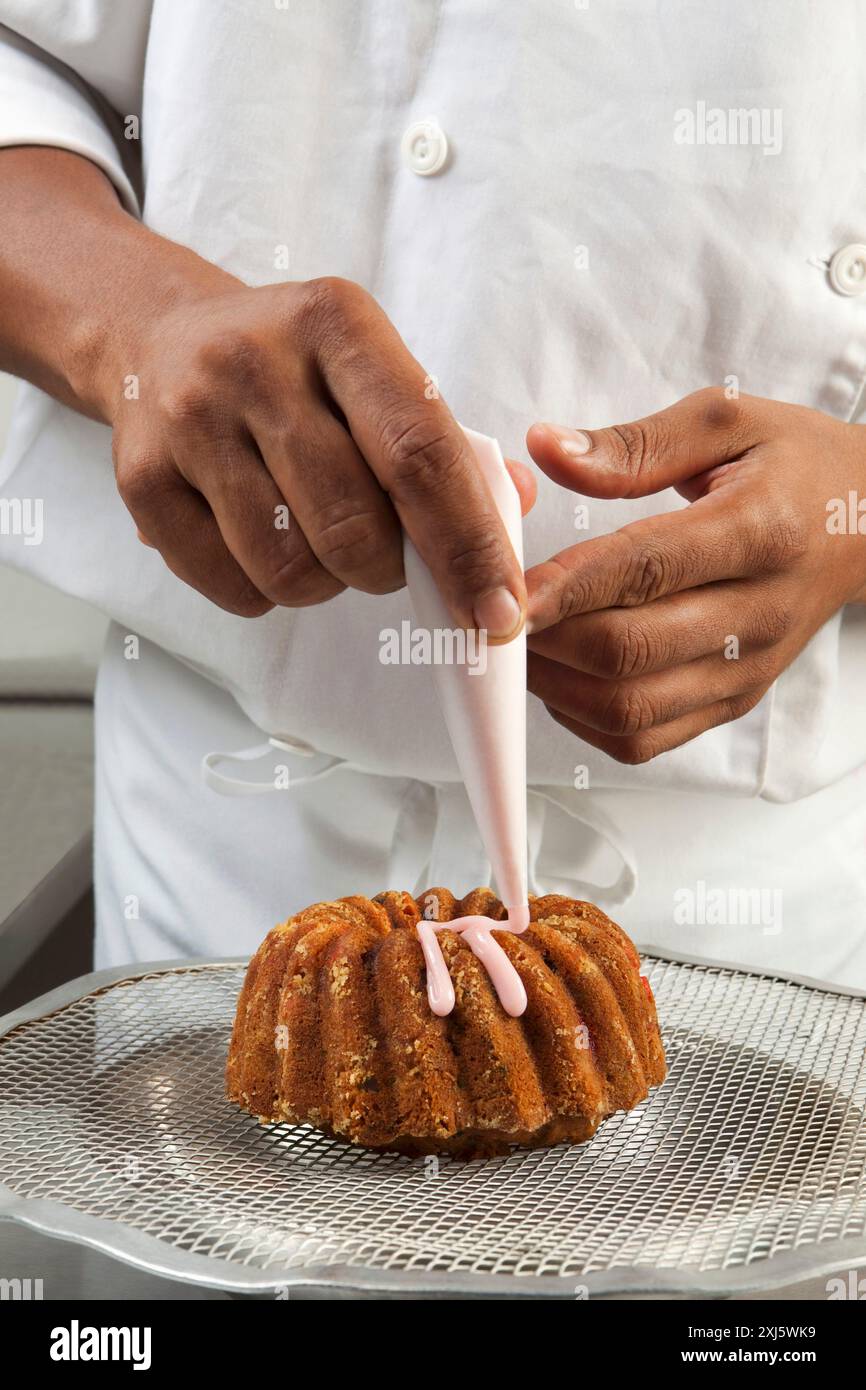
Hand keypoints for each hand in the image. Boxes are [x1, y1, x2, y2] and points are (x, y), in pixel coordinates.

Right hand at [111, 275, 532, 629]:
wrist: (158, 338)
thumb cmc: (296, 370)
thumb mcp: (373, 370)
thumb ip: (448, 443)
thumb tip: (512, 510)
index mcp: (337, 323)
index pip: (420, 454)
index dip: (468, 547)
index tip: (496, 612)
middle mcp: (255, 362)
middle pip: (354, 527)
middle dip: (390, 571)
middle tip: (386, 555)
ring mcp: (189, 420)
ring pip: (290, 569)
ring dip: (326, 585)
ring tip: (318, 541)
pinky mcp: (140, 478)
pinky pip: (232, 587)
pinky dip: (265, 594)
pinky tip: (263, 544)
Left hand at [524, 388, 865, 763]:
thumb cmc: (793, 466)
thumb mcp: (725, 422)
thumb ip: (633, 443)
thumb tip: (547, 450)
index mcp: (759, 531)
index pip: (647, 569)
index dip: (567, 586)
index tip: (506, 588)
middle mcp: (758, 612)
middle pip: (630, 652)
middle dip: (547, 640)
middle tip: (498, 612)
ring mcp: (747, 668)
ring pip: (631, 710)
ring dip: (557, 686)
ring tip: (522, 643)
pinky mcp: (734, 701)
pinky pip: (645, 739)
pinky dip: (585, 720)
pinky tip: (563, 676)